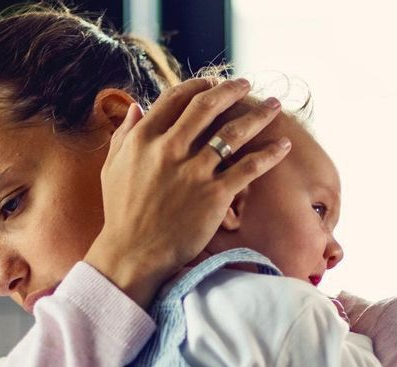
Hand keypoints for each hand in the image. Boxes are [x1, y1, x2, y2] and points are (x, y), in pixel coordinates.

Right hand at [85, 77, 291, 307]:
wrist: (133, 254)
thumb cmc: (122, 214)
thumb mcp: (113, 168)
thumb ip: (124, 134)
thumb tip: (136, 108)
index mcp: (144, 139)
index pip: (175, 98)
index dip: (197, 85)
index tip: (212, 83)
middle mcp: (170, 149)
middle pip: (207, 106)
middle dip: (231, 90)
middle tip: (246, 84)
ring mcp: (194, 171)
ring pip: (233, 132)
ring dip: (258, 114)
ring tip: (274, 105)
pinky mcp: (215, 195)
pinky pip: (249, 167)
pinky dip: (269, 154)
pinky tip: (283, 145)